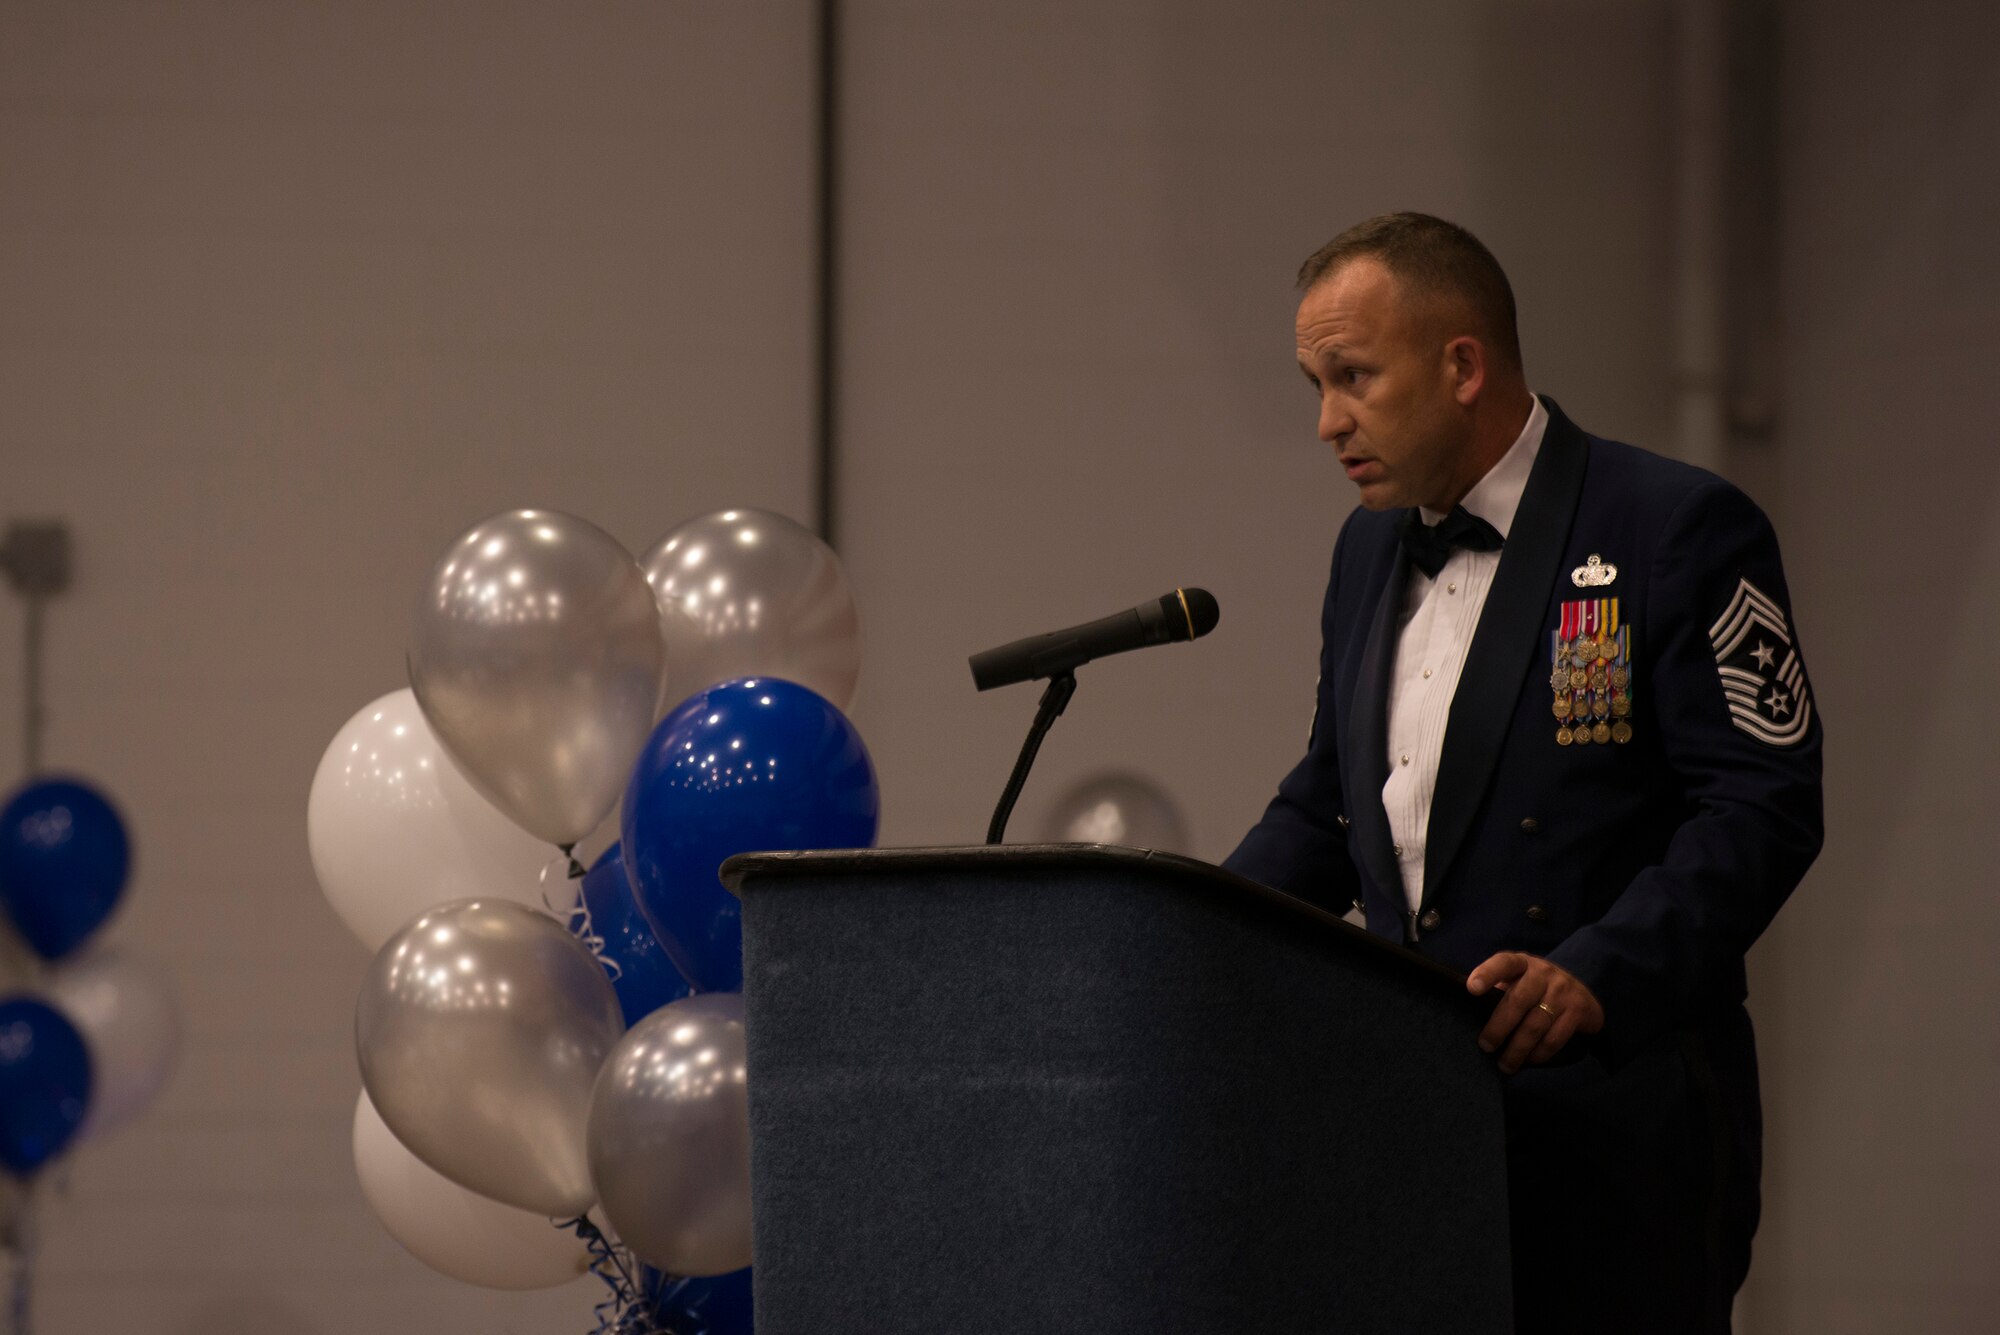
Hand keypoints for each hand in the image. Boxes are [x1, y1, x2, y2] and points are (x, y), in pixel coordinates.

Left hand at [1465, 952, 1603, 1073]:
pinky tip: (1528, 1061)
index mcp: (1523, 963)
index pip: (1504, 963)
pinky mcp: (1578, 1011)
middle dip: (1498, 1027)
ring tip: (1505, 1065)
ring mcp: (1563, 991)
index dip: (1487, 973)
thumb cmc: (1537, 989)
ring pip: (1535, 1025)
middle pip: (1518, 1001)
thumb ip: (1500, 990)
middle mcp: (1543, 973)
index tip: (1471, 989)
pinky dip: (1539, 1053)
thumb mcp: (1520, 980)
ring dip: (1517, 1049)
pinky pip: (1554, 1038)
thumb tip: (1471, 1014)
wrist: (1583, 996)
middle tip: (1486, 1046)